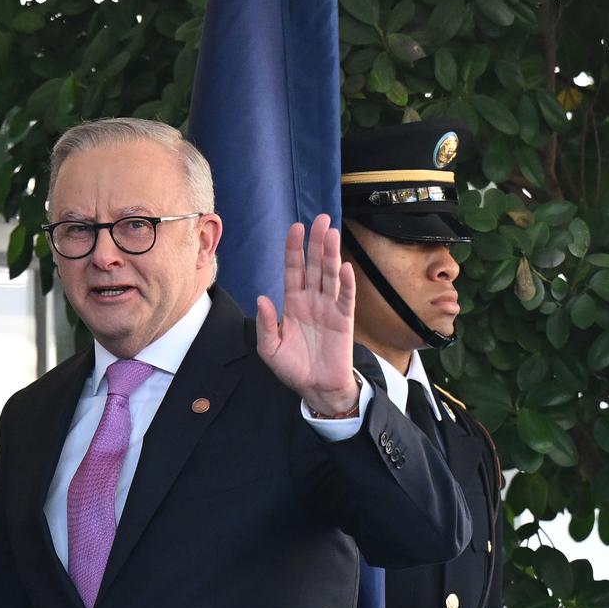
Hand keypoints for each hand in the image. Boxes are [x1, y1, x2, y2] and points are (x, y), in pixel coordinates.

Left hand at [255, 214, 358, 414]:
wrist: (315, 388)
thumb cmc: (292, 367)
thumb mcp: (270, 348)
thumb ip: (266, 324)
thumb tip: (263, 298)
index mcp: (293, 303)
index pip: (293, 270)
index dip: (294, 249)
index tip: (296, 227)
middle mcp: (311, 300)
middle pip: (315, 266)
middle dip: (316, 242)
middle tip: (321, 218)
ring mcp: (329, 308)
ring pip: (330, 276)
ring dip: (331, 255)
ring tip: (332, 233)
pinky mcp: (344, 320)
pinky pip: (345, 298)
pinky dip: (346, 283)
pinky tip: (345, 267)